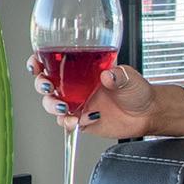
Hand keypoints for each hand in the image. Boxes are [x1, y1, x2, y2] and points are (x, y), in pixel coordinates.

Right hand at [33, 62, 183, 140]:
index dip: (39, 61)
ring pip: (51, 104)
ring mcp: (77, 103)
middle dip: (41, 84)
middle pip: (45, 83)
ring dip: (53, 105)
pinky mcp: (82, 120)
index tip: (36, 62)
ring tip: (66, 108)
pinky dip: (69, 122)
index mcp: (81, 69)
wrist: (147, 114)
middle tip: (48, 87)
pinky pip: (67, 122)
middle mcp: (75, 85)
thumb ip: (118, 75)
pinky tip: (82, 120)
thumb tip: (108, 75)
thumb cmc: (137, 90)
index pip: (52, 61)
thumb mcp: (130, 76)